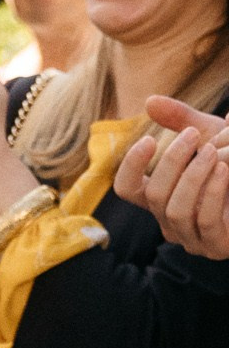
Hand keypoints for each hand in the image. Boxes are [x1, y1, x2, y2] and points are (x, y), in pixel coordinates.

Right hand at [114, 97, 228, 259]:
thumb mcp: (210, 138)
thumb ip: (181, 121)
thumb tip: (150, 101)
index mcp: (162, 197)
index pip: (128, 189)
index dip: (131, 166)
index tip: (149, 139)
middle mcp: (169, 220)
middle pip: (153, 196)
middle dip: (172, 162)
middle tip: (193, 135)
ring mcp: (191, 237)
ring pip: (175, 211)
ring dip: (192, 177)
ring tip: (211, 151)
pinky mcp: (216, 245)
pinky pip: (204, 220)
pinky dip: (212, 193)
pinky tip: (223, 170)